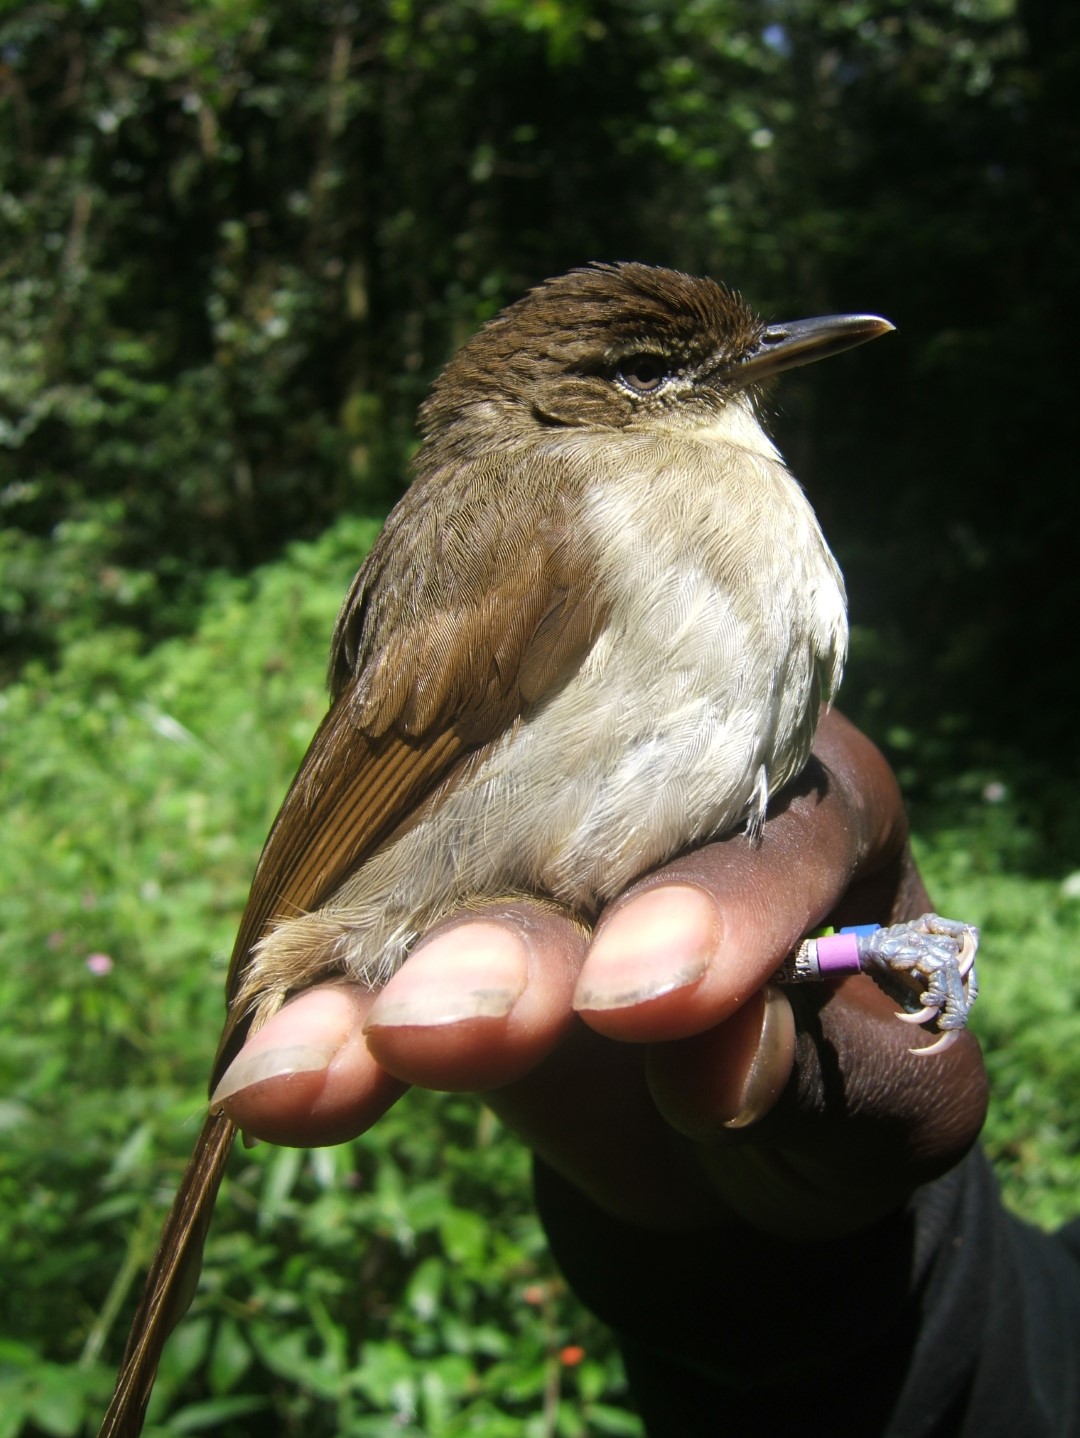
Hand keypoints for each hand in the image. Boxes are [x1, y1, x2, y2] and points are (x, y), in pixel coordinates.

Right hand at [213, 710, 987, 1238]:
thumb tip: (712, 1067)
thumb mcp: (888, 1107)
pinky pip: (380, 976)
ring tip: (308, 1069)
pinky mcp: (454, 933)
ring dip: (380, 985)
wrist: (742, 1132)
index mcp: (804, 804)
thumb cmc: (843, 1086)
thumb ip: (839, 1080)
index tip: (636, 1005)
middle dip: (506, 944)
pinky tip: (269, 1082)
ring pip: (452, 905)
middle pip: (574, 849)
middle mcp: (659, 799)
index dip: (704, 915)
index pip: (766, 840)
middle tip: (435, 1024)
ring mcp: (541, 861)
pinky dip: (326, 1028)